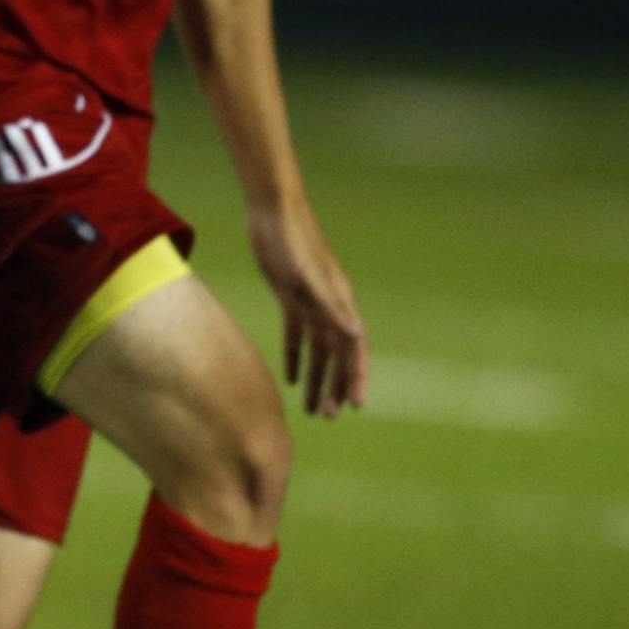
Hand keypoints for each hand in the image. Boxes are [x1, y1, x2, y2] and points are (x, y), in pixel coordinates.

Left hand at [247, 198, 367, 417]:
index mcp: (340, 302)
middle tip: (325, 416)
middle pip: (336, 355)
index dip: (356, 376)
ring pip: (316, 349)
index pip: (354, 348)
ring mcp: (310, 301)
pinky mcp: (290, 296)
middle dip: (334, 386)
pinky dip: (294, 356)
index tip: (355, 405)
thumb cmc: (293, 240)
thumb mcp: (310, 275)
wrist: (272, 211)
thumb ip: (331, 304)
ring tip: (308, 408)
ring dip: (315, 377)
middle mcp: (329, 305)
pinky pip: (295, 333)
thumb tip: (356, 332)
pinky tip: (289, 379)